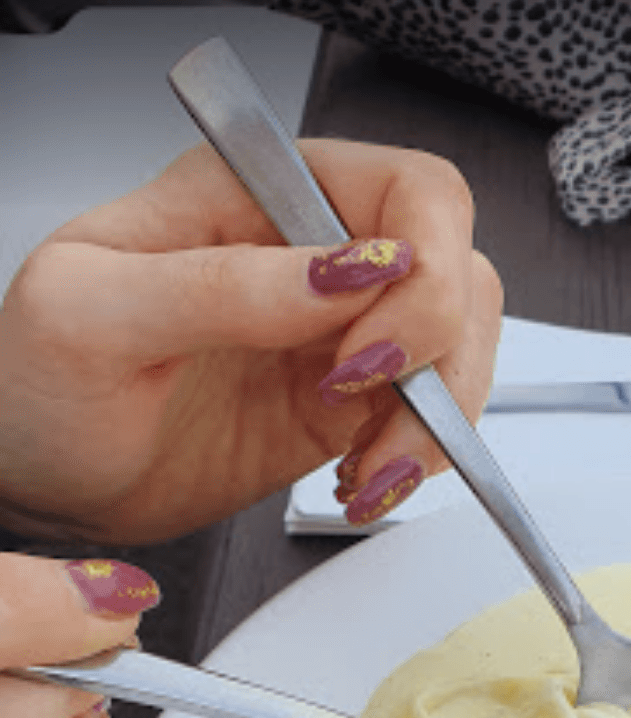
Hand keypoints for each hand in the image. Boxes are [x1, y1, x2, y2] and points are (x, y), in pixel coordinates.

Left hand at [0, 139, 501, 542]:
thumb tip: (346, 272)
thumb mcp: (94, 312)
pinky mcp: (346, 408)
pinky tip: (362, 482)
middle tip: (363, 410)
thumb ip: (222, 285)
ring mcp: (337, 335)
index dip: (420, 268)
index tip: (363, 349)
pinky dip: (419, 462)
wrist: (40, 481)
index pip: (406, 190)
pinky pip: (429, 422)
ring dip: (437, 422)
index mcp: (257, 195)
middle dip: (438, 355)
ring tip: (369, 470)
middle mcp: (312, 256)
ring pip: (458, 351)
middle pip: (457, 271)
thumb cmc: (38, 382)